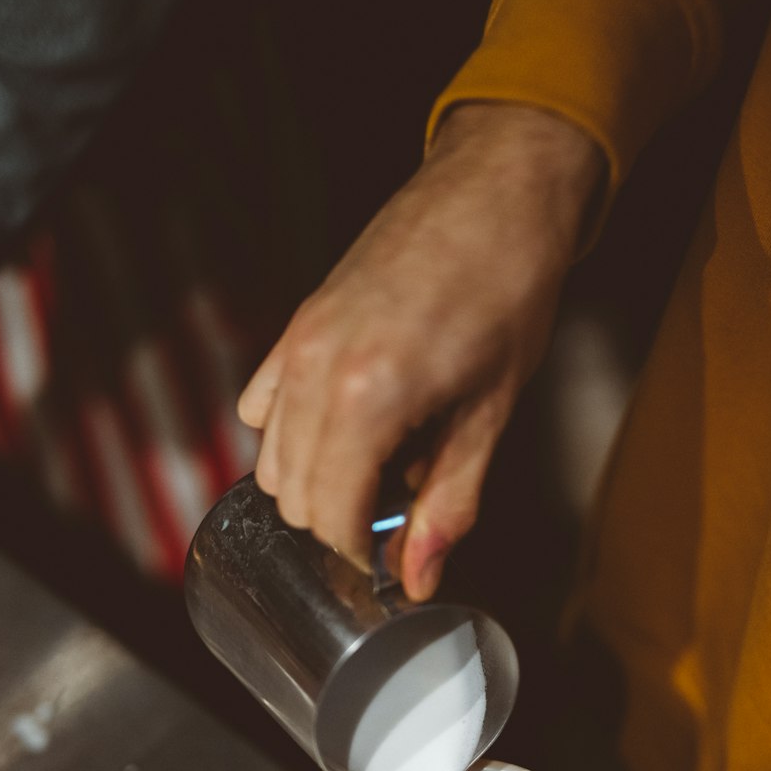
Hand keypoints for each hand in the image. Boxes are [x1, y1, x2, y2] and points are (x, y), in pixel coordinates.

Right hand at [238, 103, 603, 599]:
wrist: (496, 192)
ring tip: (379, 471)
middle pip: (292, 496)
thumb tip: (419, 578)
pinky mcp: (297, 324)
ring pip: (270, 458)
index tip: (390, 559)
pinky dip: (292, 438)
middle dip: (339, 523)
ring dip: (316, 485)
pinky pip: (263, 407)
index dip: (360, 553)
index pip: (331, 516)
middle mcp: (317, 371)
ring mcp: (298, 343)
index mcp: (369, 398)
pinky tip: (346, 432)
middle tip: (394, 517)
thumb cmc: (507, 291)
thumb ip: (449, 504)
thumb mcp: (490, 414)